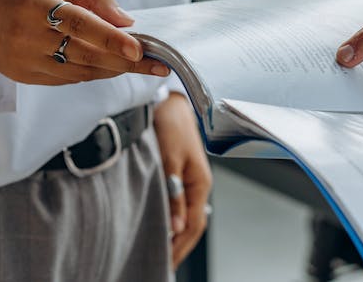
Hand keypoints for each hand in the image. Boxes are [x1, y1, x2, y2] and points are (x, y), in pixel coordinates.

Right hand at [0, 0, 168, 85]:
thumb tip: (125, 18)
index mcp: (33, 5)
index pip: (79, 24)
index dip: (111, 38)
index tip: (138, 47)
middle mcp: (27, 37)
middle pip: (86, 54)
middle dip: (126, 61)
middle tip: (159, 64)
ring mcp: (25, 61)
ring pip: (80, 71)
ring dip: (114, 69)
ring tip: (143, 64)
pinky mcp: (26, 76)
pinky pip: (68, 78)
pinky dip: (94, 72)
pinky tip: (112, 65)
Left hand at [154, 93, 211, 267]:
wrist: (168, 99)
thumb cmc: (171, 123)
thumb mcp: (170, 160)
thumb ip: (173, 194)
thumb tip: (175, 227)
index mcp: (201, 182)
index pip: (194, 224)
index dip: (180, 246)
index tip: (166, 262)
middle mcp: (197, 183)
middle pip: (192, 223)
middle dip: (179, 245)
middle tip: (162, 264)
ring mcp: (189, 179)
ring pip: (185, 214)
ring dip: (175, 233)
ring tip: (161, 251)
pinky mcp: (178, 173)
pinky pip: (179, 203)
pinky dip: (171, 218)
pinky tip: (162, 225)